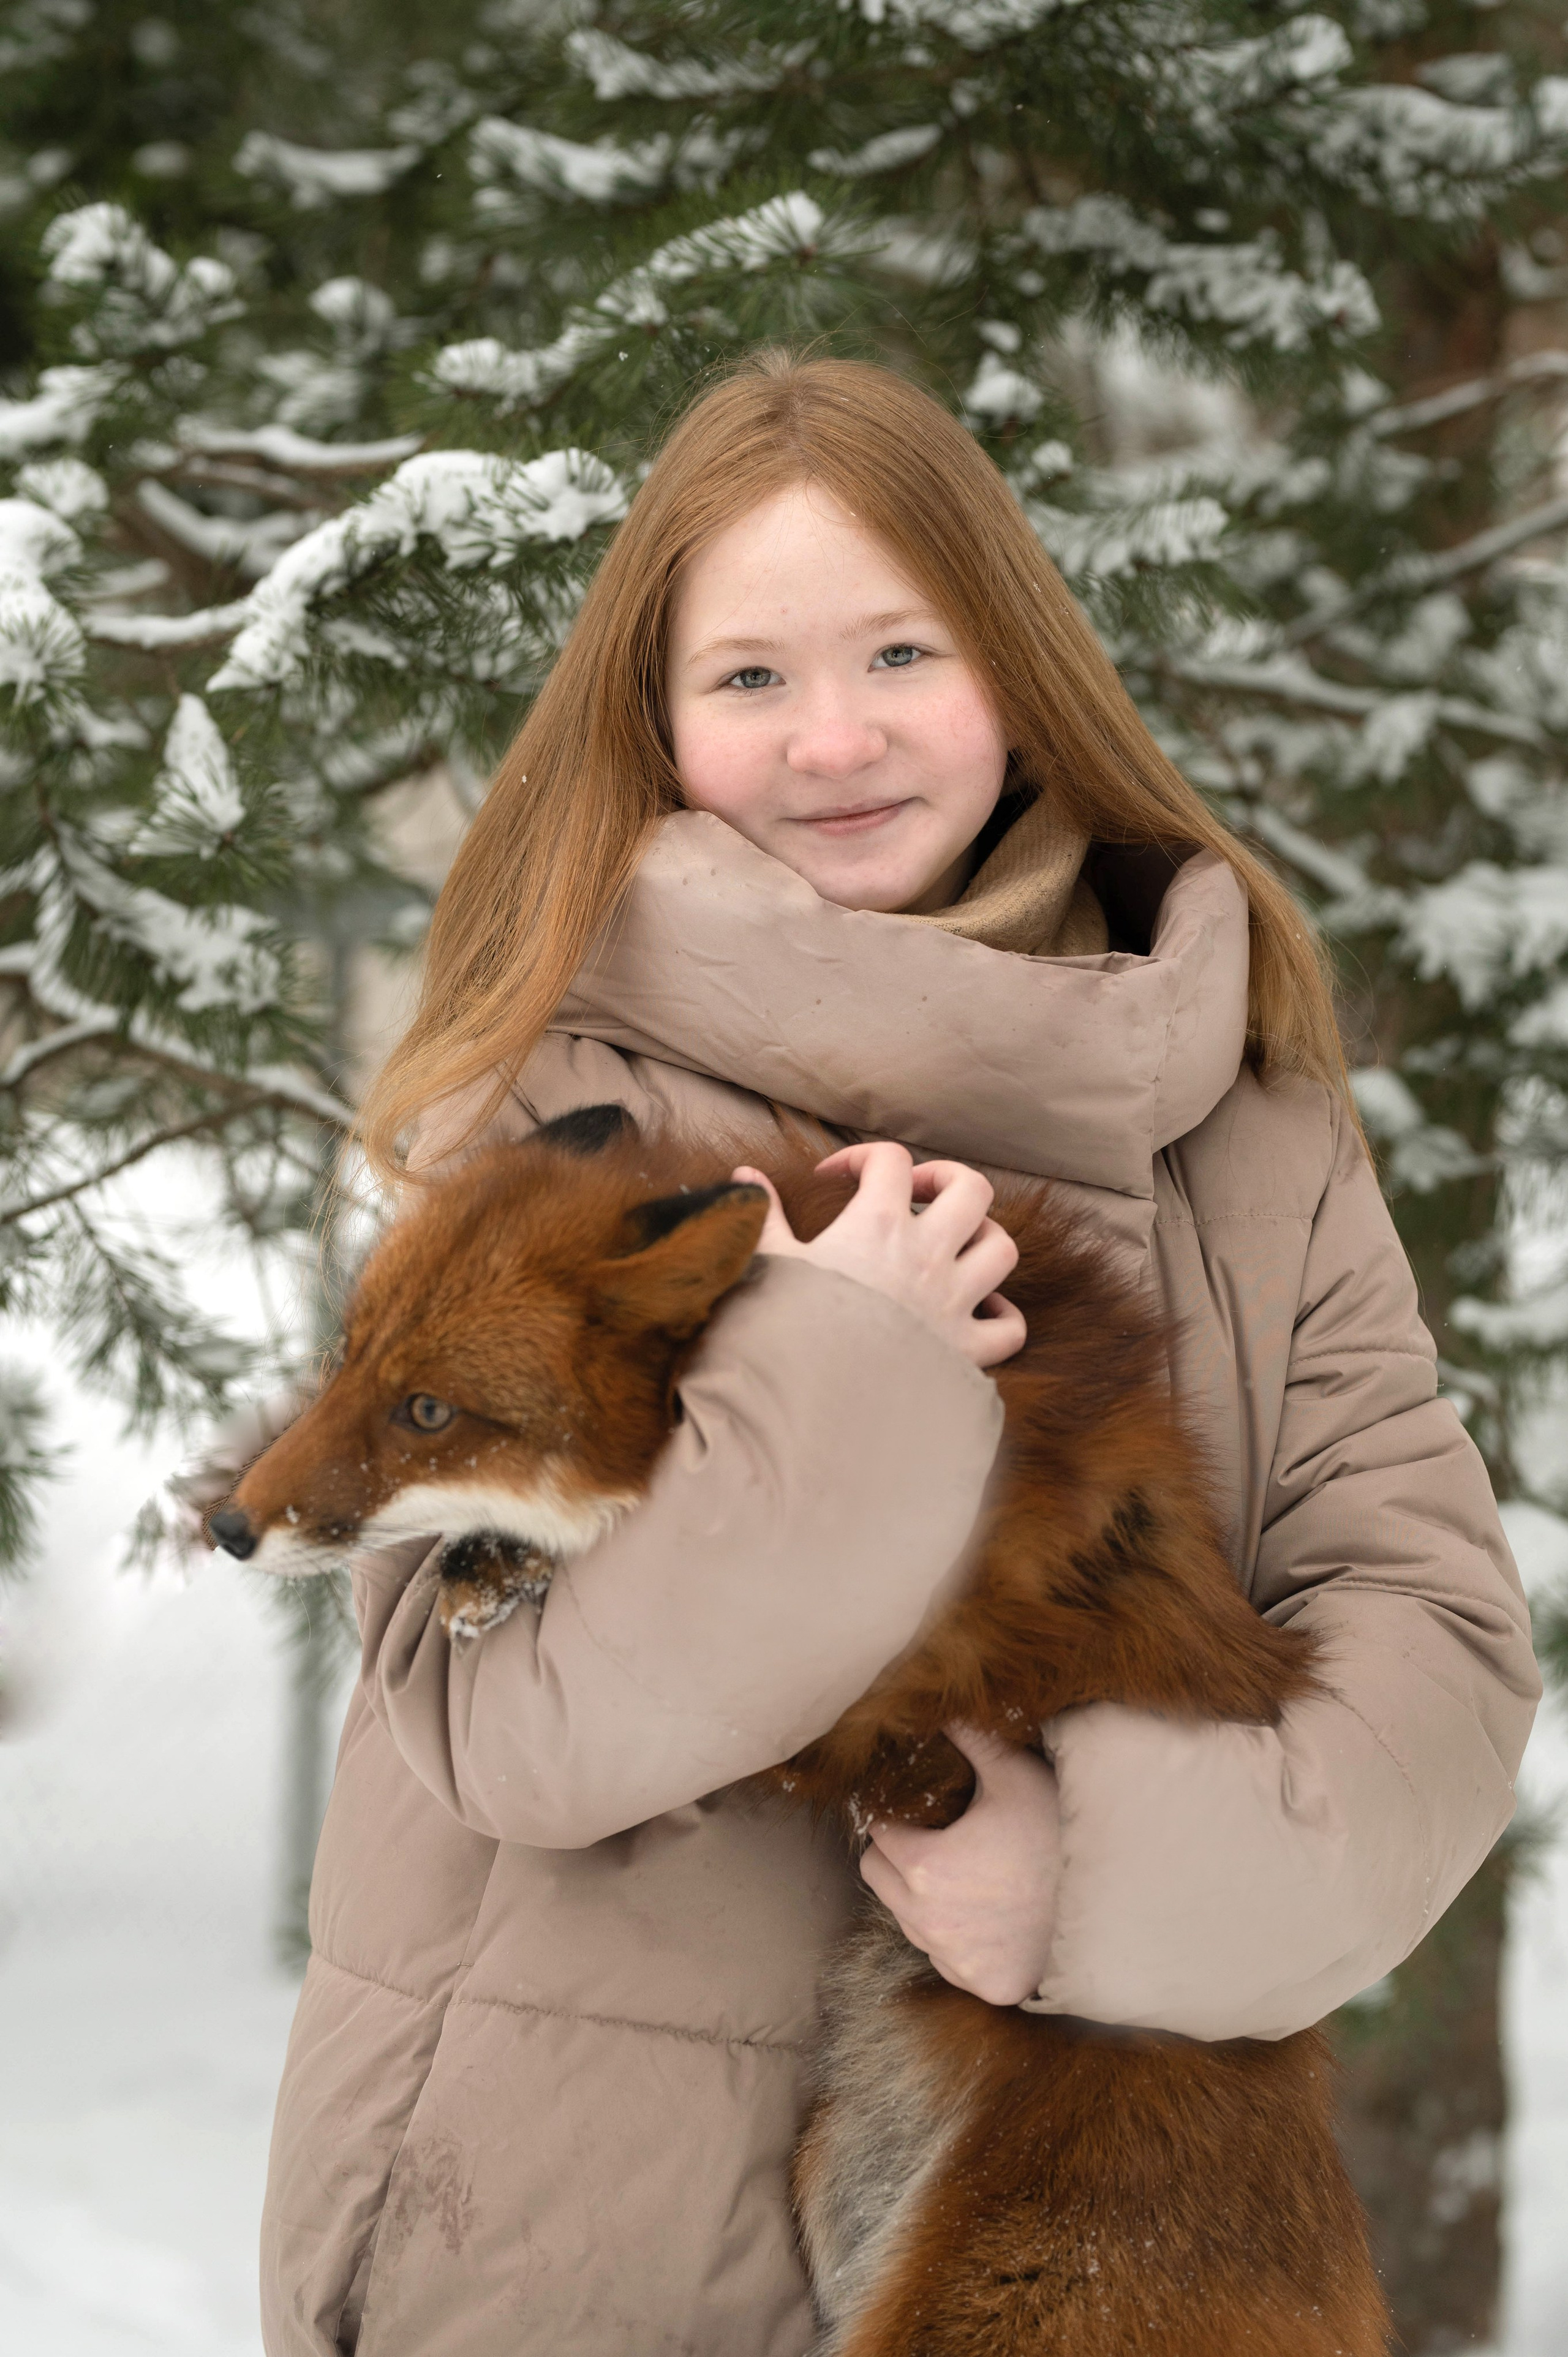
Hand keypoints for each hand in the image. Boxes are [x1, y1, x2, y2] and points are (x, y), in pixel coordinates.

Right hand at [730, 1141, 1025, 1368]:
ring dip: (982, 1237)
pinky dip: (1001, 1315)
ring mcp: (953, 1303)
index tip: (833, 1179)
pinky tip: (977, 1311)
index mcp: (877, 1226)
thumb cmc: (784, 1333)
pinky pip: (1009, 1328)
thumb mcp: (768, 1265)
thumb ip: (763, 1216)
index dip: (862, 1156)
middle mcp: (927, 1257)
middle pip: (972, 1190)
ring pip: (1001, 1248)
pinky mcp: (965, 1352)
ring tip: (951, 1244)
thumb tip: (745, 1177)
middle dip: (947, 1180)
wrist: (810, 1406)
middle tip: (914, 1195)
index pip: (890, 1160)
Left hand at [859, 1724, 1061, 2005]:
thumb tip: (941, 1706)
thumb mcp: (1014, 1776)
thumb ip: (970, 1739)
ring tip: (962, 1874)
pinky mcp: (979, 1984)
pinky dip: (954, 1936)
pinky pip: (943, 1958)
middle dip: (895, 1854)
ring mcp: (953, 1959)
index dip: (894, 1815)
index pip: (877, 1833)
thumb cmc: (1057, 1835)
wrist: (1110, 1903)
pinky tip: (985, 1913)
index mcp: (924, 1866)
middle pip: (878, 1878)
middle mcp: (926, 1920)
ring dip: (920, 1897)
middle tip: (932, 1837)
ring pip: (906, 1919)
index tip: (916, 1810)